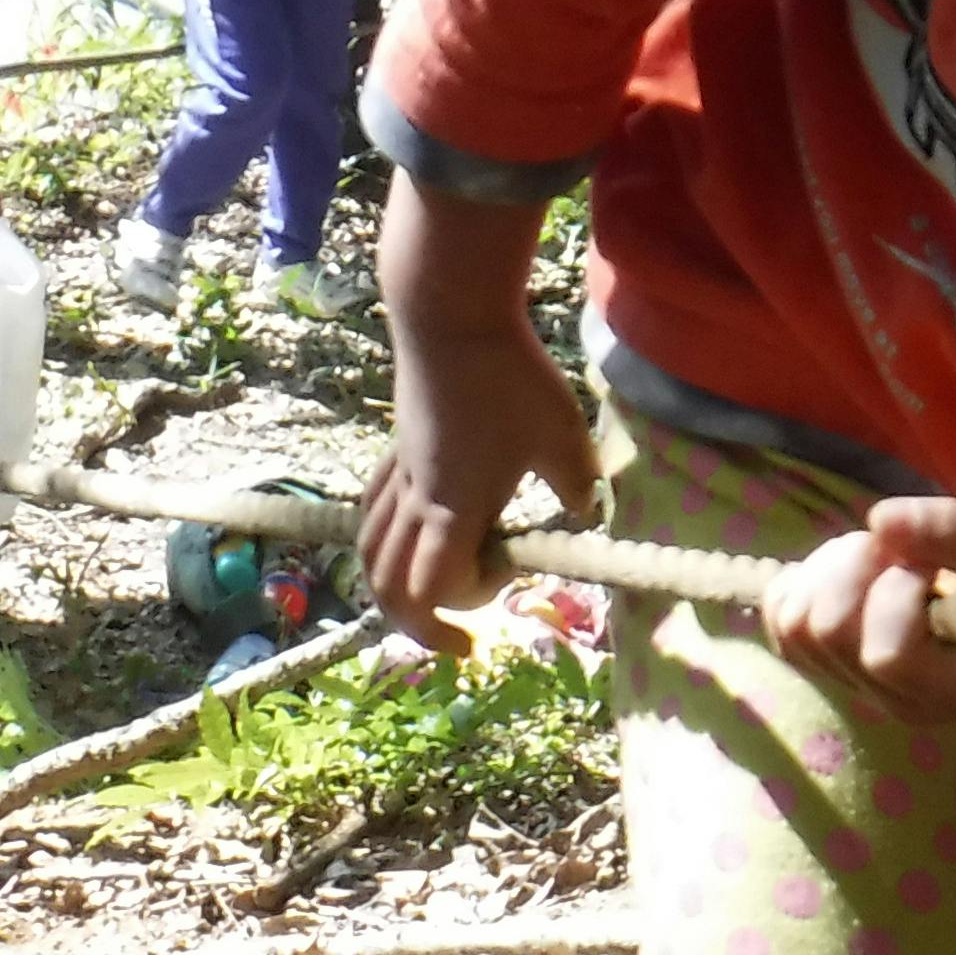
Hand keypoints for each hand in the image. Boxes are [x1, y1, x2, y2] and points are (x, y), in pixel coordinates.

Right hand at [361, 317, 597, 648]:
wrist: (451, 316)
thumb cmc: (511, 378)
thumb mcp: (563, 437)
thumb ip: (577, 486)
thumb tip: (586, 515)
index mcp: (454, 509)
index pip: (432, 589)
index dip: (459, 610)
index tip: (502, 592)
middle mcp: (416, 501)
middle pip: (387, 584)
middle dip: (414, 624)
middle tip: (454, 638)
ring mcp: (399, 474)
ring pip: (369, 550)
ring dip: (391, 585)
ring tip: (425, 593)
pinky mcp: (396, 449)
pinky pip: (374, 510)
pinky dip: (385, 539)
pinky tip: (413, 531)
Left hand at [757, 501, 955, 723]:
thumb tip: (878, 518)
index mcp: (946, 692)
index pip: (883, 652)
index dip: (896, 590)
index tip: (935, 566)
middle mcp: (895, 701)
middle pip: (823, 631)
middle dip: (855, 568)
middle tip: (906, 551)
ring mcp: (863, 685)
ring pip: (792, 624)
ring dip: (830, 569)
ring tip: (885, 556)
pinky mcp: (843, 661)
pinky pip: (784, 623)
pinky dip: (807, 580)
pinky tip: (855, 566)